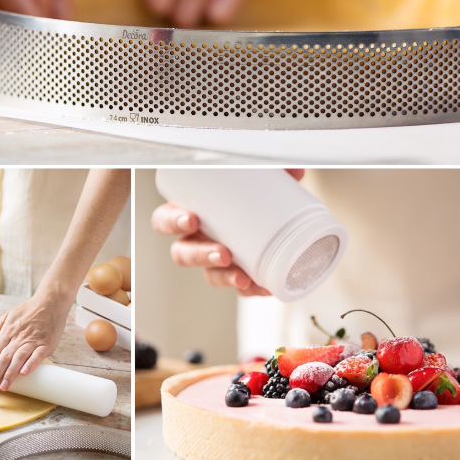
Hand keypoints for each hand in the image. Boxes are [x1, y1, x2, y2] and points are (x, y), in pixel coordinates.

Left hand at [0, 286, 71, 396]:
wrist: (51, 301)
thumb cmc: (29, 310)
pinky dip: (31, 363)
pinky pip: (38, 355)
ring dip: (10, 373)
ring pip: (19, 358)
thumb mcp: (8, 316)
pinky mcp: (46, 343)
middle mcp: (19, 337)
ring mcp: (33, 340)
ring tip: (3, 387)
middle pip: (4, 358)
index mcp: (8, 331)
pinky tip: (24, 373)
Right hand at [151, 169, 303, 295]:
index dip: (172, 222)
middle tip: (223, 252)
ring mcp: (217, 258)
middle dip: (200, 255)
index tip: (191, 219)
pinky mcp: (239, 273)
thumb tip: (295, 171)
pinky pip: (240, 287)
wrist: (279, 213)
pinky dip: (251, 289)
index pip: (165, 220)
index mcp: (189, 211)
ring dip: (224, 276)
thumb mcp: (257, 175)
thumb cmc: (251, 191)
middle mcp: (197, 238)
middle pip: (183, 253)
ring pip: (210, 274)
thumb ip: (272, 169)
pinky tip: (263, 288)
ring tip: (243, 276)